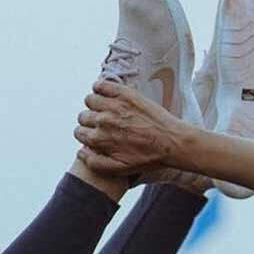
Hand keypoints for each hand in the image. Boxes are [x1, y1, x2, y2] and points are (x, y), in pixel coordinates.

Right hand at [73, 79, 191, 177]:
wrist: (173, 142)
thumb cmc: (150, 157)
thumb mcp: (121, 169)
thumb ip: (96, 163)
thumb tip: (80, 153)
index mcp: (100, 140)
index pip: (79, 132)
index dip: (87, 134)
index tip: (97, 135)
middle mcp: (103, 121)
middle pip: (84, 116)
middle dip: (91, 121)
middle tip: (106, 124)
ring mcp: (113, 105)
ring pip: (90, 100)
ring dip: (96, 104)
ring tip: (108, 109)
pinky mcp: (124, 93)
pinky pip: (101, 85)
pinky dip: (100, 87)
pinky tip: (108, 94)